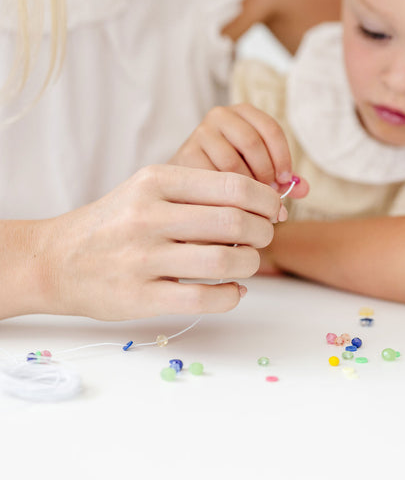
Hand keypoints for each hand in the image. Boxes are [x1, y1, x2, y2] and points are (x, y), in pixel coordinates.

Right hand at [34, 165, 285, 320]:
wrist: (54, 260)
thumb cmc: (112, 223)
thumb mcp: (145, 190)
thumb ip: (196, 193)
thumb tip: (261, 205)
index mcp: (155, 181)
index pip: (232, 186)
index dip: (265, 200)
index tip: (274, 210)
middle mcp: (148, 217)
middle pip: (234, 223)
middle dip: (263, 232)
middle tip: (264, 238)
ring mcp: (142, 259)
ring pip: (223, 262)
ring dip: (250, 265)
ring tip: (248, 264)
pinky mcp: (139, 297)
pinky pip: (204, 298)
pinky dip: (230, 296)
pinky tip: (233, 291)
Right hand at [170, 104, 308, 198]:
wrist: (188, 181)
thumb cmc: (231, 172)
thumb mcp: (260, 168)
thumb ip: (284, 178)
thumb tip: (303, 188)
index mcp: (243, 112)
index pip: (270, 128)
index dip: (282, 157)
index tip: (284, 180)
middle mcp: (220, 115)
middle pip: (252, 143)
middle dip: (265, 173)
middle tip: (268, 195)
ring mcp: (199, 133)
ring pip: (232, 163)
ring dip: (246, 187)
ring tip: (251, 201)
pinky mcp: (185, 154)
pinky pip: (212, 178)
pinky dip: (226, 195)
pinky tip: (229, 203)